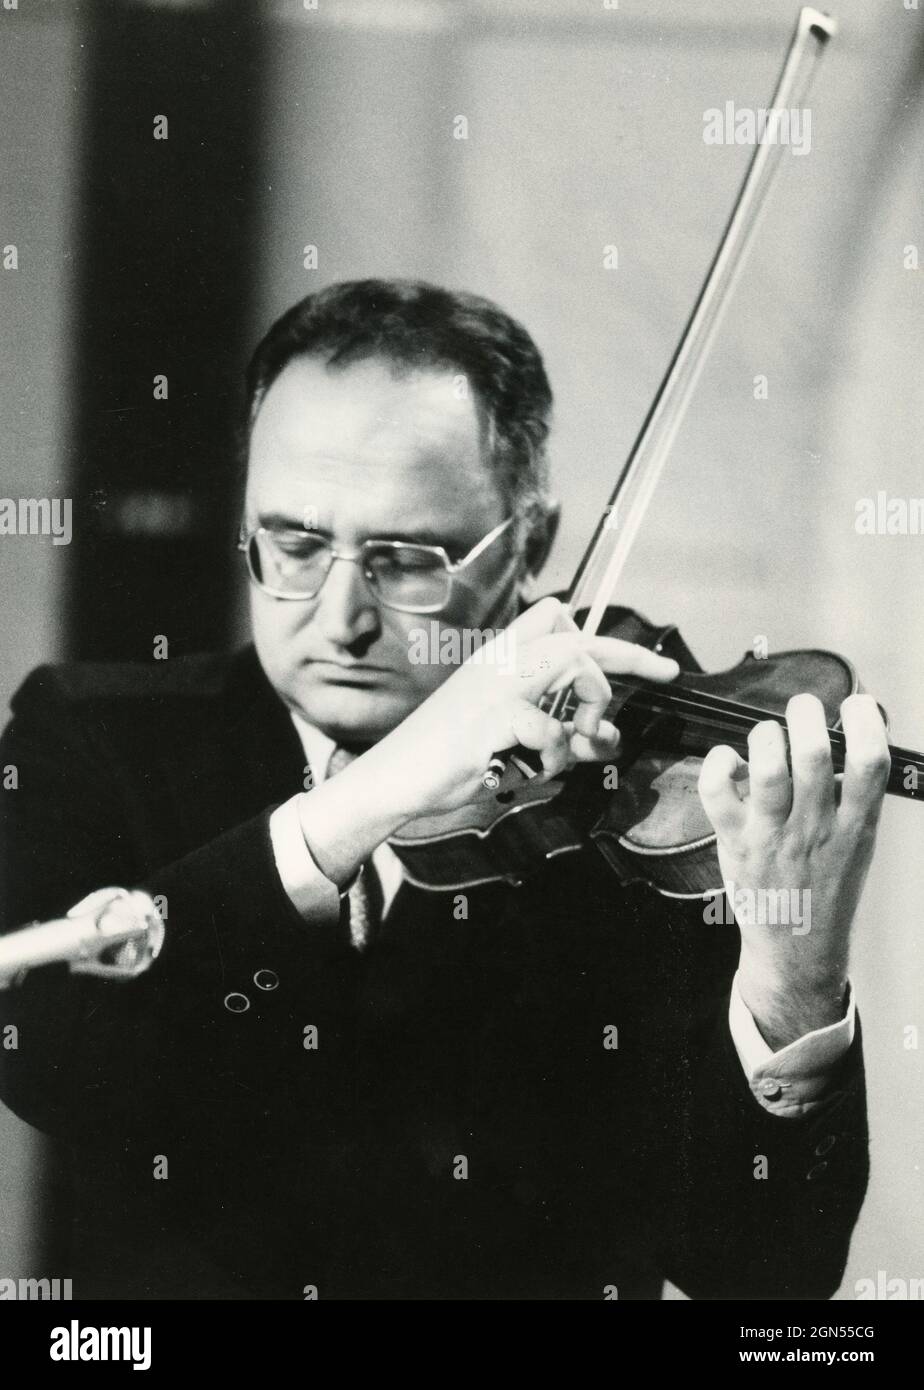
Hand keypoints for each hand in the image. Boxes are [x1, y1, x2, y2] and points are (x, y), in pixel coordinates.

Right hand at [298, 596, 678, 884]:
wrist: (395, 779)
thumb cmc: (450, 758)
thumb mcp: (513, 740)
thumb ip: (561, 732)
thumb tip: (608, 736)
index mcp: (500, 659)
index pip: (559, 622)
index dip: (607, 640)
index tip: (649, 665)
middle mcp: (499, 662)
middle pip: (577, 636)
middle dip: (628, 657)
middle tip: (666, 674)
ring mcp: (494, 687)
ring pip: (571, 660)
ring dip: (590, 705)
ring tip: (579, 743)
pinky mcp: (490, 719)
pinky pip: (548, 727)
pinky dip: (557, 754)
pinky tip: (538, 770)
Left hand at [698, 692, 890, 1047]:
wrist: (796, 950)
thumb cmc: (825, 889)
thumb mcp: (858, 845)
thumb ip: (853, 797)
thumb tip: (851, 736)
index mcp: (855, 827)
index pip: (869, 765)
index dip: (865, 723)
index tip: (856, 704)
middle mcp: (814, 829)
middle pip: (811, 755)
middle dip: (806, 715)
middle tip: (804, 707)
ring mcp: (771, 835)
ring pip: (766, 767)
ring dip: (766, 735)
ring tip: (769, 734)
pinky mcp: (734, 841)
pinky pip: (716, 789)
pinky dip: (719, 762)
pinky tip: (730, 761)